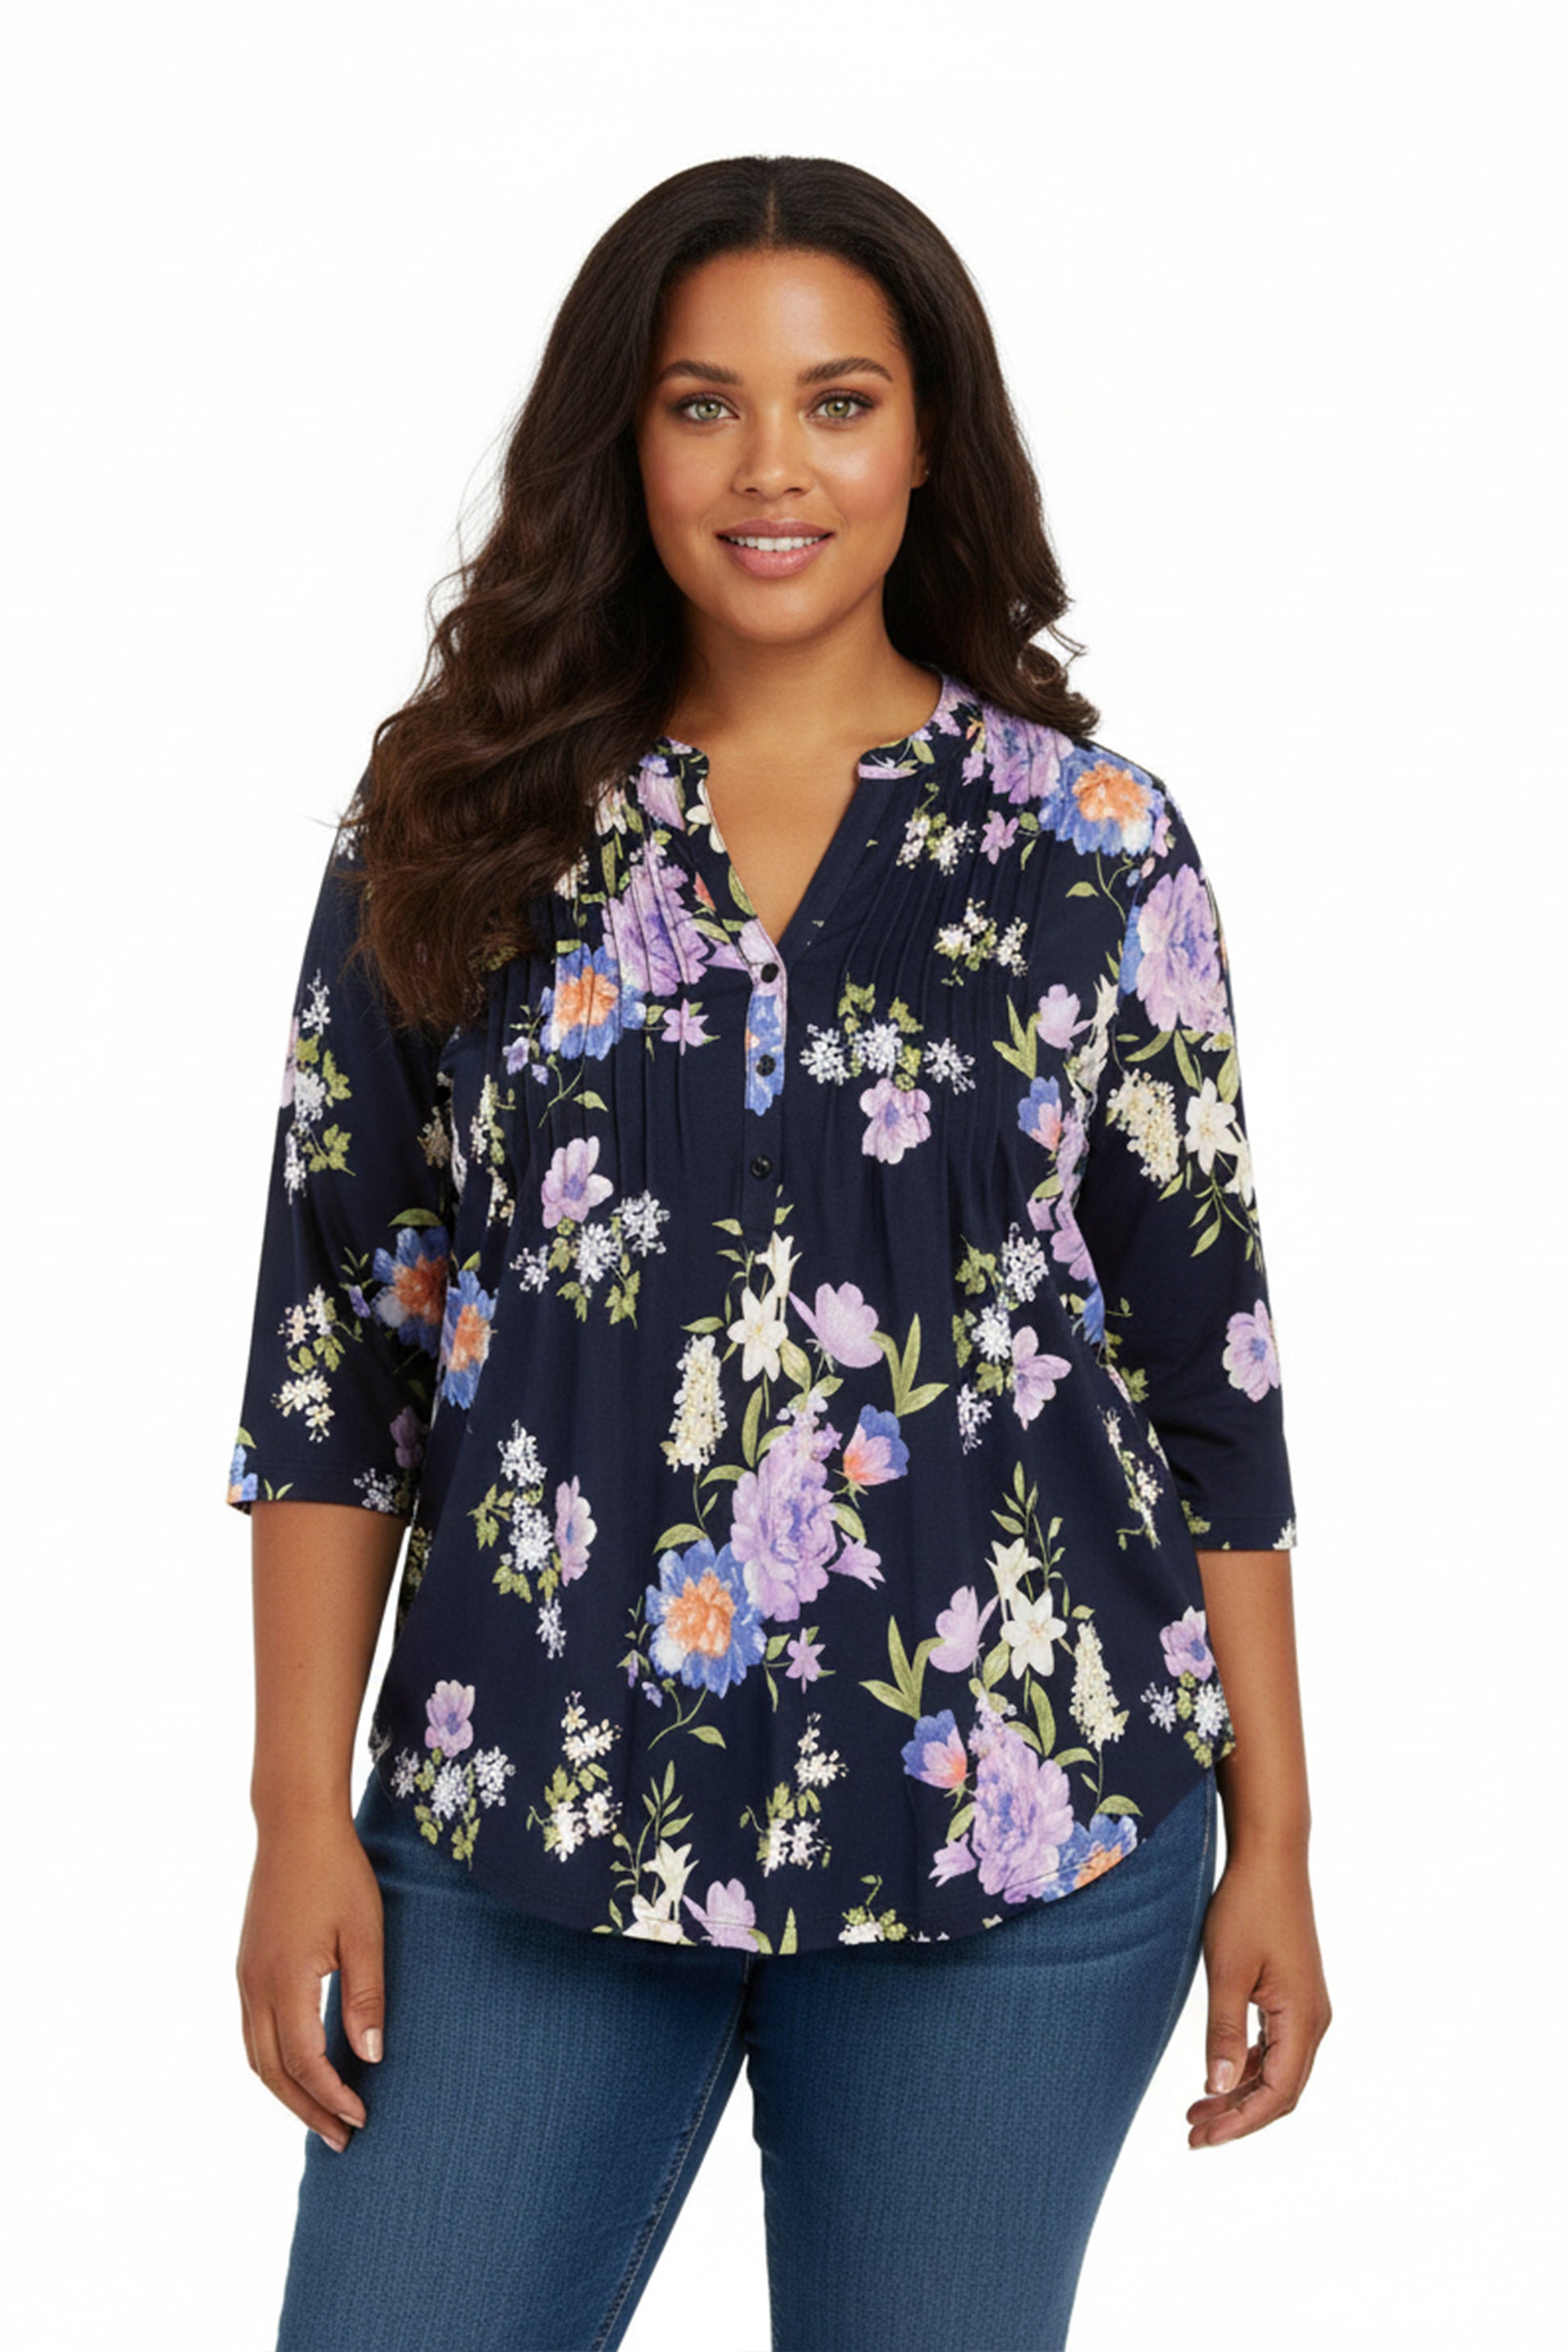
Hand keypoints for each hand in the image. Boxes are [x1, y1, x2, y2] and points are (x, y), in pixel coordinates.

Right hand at [237, 1810, 384, 2153]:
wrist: (294, 1826)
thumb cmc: (338, 1874)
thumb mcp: (364, 1932)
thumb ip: (365, 1996)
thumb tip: (371, 2056)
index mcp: (284, 1981)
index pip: (304, 2062)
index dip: (331, 2097)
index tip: (361, 2120)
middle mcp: (254, 1986)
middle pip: (273, 2072)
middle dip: (306, 2110)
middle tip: (342, 2140)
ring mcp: (245, 1977)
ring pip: (256, 2056)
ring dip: (287, 2092)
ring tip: (321, 2116)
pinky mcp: (246, 1967)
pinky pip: (253, 2032)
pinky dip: (274, 2063)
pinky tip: (299, 2069)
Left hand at [1186, 1844, 1330, 2147]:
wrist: (1271, 1859)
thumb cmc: (1247, 1908)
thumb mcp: (1228, 1971)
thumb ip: (1223, 2032)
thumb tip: (1217, 2089)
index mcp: (1303, 2020)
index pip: (1276, 2094)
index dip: (1239, 2123)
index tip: (1201, 2139)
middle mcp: (1314, 2021)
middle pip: (1281, 2091)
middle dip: (1238, 2117)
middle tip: (1193, 2135)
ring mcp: (1308, 2008)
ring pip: (1278, 2071)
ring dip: (1240, 2094)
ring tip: (1196, 2112)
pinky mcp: (1295, 1995)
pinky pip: (1276, 2048)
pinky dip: (1248, 2067)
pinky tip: (1219, 2075)